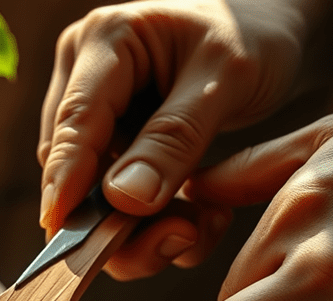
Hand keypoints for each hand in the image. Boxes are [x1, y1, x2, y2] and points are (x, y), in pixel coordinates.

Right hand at [38, 0, 321, 278]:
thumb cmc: (252, 33)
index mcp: (105, 40)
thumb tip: (123, 199)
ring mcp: (93, 112)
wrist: (268, 30)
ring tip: (198, 225)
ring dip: (138, 227)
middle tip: (180, 238)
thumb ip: (175, 139)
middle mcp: (83, 75)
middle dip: (116, 218)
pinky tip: (194, 216)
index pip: (75, 122)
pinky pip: (111, 196)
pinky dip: (150, 220)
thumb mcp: (228, 79)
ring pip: (88, 190)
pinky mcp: (109, 140)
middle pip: (72, 167)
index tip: (64, 235)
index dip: (66, 183)